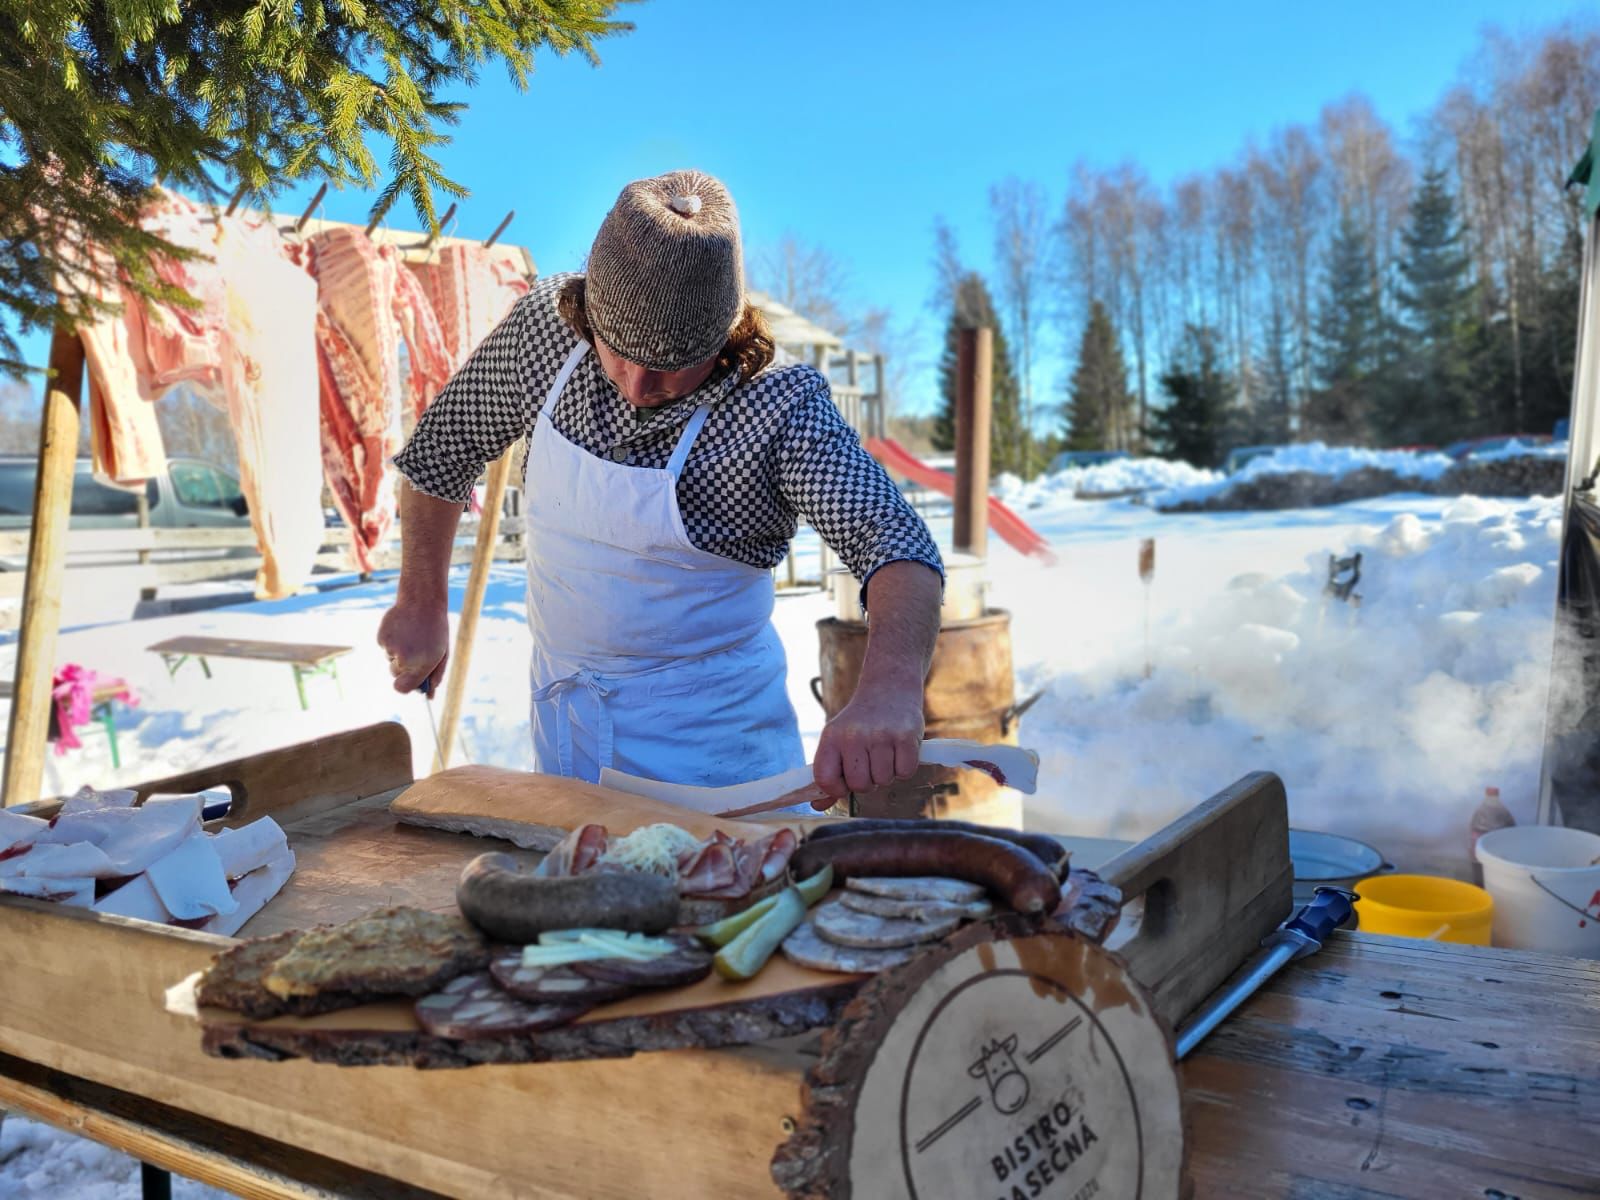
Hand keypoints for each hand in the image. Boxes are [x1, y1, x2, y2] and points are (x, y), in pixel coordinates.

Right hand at [377, 598, 448, 694]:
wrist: (422, 601)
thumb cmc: (435, 631)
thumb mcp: (441, 654)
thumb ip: (435, 677)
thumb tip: (429, 697)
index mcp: (422, 665)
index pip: (402, 688)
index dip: (405, 686)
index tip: (409, 681)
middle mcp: (404, 658)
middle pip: (395, 674)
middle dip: (404, 667)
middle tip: (416, 650)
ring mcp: (391, 647)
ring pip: (390, 660)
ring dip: (398, 653)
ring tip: (411, 636)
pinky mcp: (382, 637)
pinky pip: (385, 647)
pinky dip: (392, 642)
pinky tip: (402, 629)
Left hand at [812, 683, 924, 807]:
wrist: (889, 688)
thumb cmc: (860, 723)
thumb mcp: (838, 740)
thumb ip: (829, 774)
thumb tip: (818, 806)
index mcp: (831, 737)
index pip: (825, 779)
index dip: (837, 789)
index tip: (846, 781)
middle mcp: (854, 735)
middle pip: (860, 785)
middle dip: (868, 781)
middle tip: (871, 762)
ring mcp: (881, 735)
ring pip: (884, 781)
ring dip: (887, 773)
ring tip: (885, 752)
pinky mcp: (906, 736)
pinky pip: (905, 772)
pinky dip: (904, 767)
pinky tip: (900, 750)